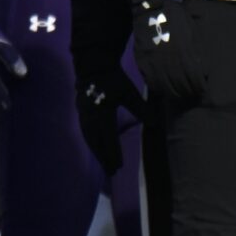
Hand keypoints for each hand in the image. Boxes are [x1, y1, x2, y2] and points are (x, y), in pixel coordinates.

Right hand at [74, 52, 144, 176]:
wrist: (93, 64)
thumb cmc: (113, 78)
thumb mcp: (130, 92)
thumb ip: (141, 108)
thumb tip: (154, 123)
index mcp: (103, 113)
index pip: (109, 138)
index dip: (114, 153)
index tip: (119, 166)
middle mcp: (91, 117)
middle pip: (97, 142)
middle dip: (104, 157)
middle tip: (112, 172)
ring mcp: (84, 115)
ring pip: (89, 138)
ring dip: (96, 151)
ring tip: (104, 162)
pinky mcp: (81, 111)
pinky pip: (85, 131)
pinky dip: (90, 142)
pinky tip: (94, 146)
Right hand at [134, 0, 204, 102]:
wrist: (153, 9)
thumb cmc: (178, 20)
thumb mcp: (193, 33)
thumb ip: (199, 54)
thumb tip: (204, 73)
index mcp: (184, 52)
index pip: (194, 79)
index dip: (199, 87)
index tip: (201, 90)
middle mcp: (169, 60)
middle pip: (180, 85)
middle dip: (188, 92)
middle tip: (191, 94)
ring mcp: (154, 61)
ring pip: (166, 86)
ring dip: (174, 93)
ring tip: (179, 94)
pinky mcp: (142, 61)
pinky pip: (151, 81)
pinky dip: (159, 88)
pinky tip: (164, 88)